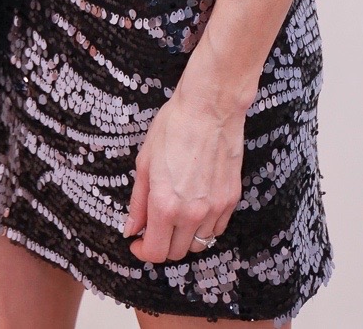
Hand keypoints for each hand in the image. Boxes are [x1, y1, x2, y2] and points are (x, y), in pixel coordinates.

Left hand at [122, 89, 243, 263]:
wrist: (210, 108)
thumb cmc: (173, 127)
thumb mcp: (145, 162)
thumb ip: (138, 202)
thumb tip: (131, 229)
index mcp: (165, 204)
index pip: (155, 252)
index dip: (142, 251)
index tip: (137, 241)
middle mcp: (191, 213)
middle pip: (176, 253)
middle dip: (161, 244)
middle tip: (153, 227)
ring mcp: (214, 208)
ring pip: (198, 245)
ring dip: (183, 238)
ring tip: (174, 216)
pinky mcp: (231, 200)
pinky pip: (216, 229)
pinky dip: (203, 227)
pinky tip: (194, 208)